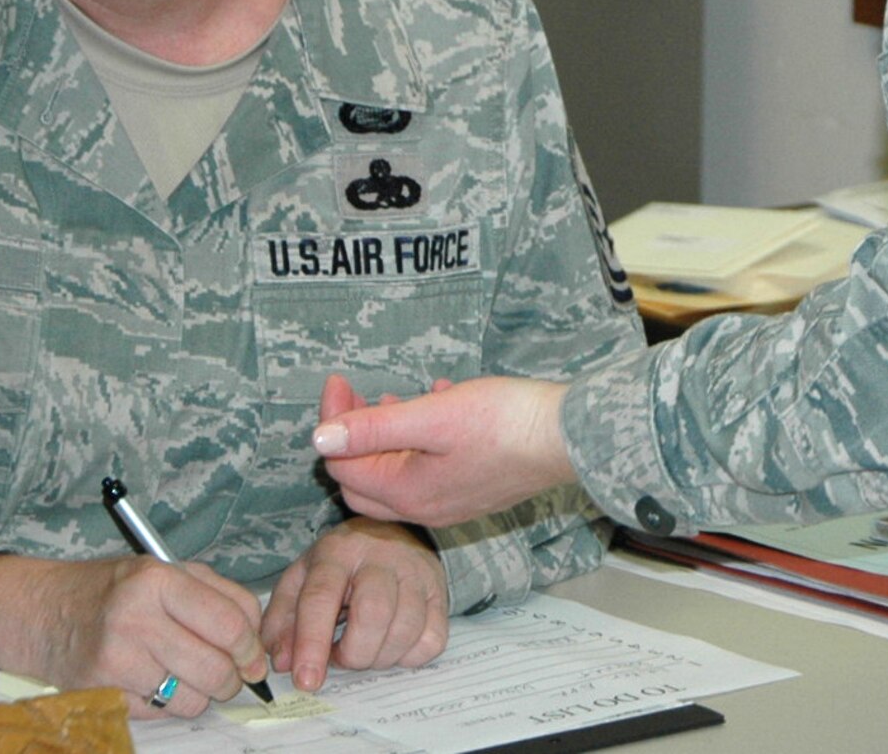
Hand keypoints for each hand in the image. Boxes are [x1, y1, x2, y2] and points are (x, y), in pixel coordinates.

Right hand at [0, 552, 269, 717]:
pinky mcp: (102, 693)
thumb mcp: (164, 571)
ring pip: (192, 698)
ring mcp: (116, 660)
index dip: (251, 646)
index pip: (229, 622)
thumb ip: (216, 594)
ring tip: (190, 676)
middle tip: (232, 675)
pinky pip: (160, 713)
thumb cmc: (112, 589)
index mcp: (157, 580)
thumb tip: (257, 638)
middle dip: (234, 679)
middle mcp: (136, 618)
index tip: (254, 656)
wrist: (41, 611)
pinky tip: (155, 681)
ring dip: (201, 695)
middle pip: (216, 667)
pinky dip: (168, 704)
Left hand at [262, 518, 448, 689]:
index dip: (311, 643)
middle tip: (341, 656)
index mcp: (337, 551)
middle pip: (373, 613)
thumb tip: (283, 662)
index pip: (322, 597)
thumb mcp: (301, 581)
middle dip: (353, 653)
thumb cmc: (338, 567)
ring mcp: (416, 572)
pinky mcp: (440, 593)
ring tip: (364, 647)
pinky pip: (432, 640)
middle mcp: (381, 556)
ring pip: (405, 631)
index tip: (306, 681)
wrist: (388, 536)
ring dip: (379, 657)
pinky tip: (391, 644)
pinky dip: (409, 656)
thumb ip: (282, 621)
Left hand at [311, 371, 574, 525]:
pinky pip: (426, 469)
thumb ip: (374, 428)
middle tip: (354, 395)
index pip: (343, 465)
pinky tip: (438, 404)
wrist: (567, 438)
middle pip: (363, 479)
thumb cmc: (503, 423)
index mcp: (408, 493)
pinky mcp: (471, 489)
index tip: (338, 381)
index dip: (333, 421)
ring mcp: (450, 501)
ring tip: (393, 399)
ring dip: (385, 437)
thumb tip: (320, 438)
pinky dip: (418, 440)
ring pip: (396, 474)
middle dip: (352, 436)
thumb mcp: (432, 416)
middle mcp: (425, 507)